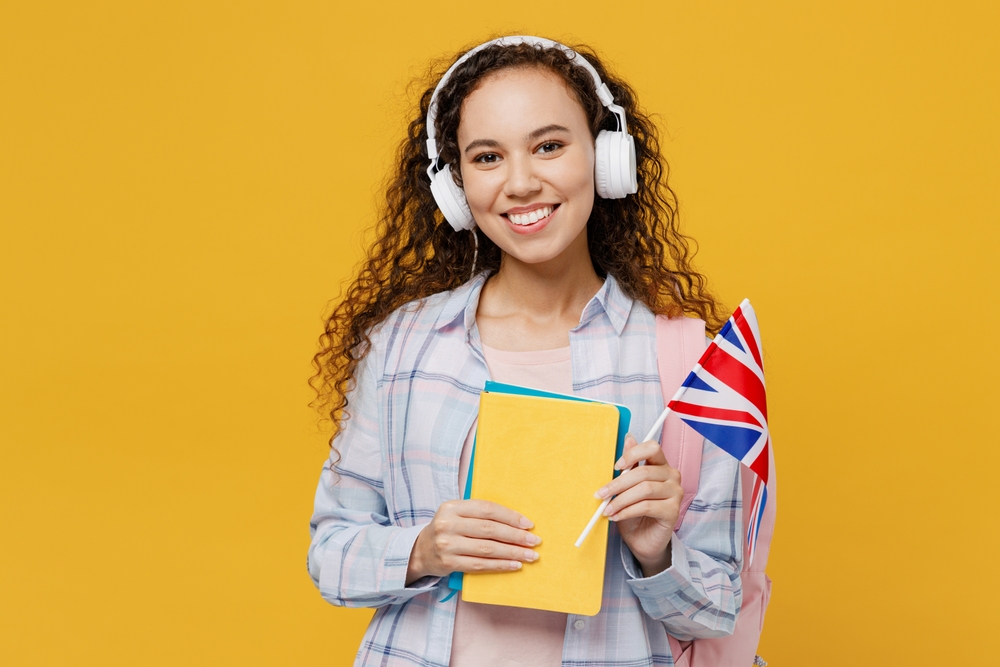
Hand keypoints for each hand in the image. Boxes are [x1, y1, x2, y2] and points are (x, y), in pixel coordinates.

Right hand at [405, 499, 540, 584]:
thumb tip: (516, 521)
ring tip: (530, 555)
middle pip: (489, 529)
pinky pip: (480, 565)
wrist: (420, 551)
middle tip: (534, 541)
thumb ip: (479, 514)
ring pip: (487, 549)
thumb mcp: (456, 514)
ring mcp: (447, 545)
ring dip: (512, 553)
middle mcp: (448, 524)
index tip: (528, 524)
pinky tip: (514, 565)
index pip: (487, 509)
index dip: (510, 516)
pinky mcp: (448, 563)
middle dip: (515, 536)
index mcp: (452, 507)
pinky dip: (500, 565)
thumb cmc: (447, 529)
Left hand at [594, 434, 682, 576]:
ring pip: (645, 489)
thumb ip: (629, 465)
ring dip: (621, 500)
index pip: (652, 448)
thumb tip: (628, 437)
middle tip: (601, 494)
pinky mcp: (673, 511)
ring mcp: (675, 493)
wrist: (641, 540)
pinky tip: (616, 516)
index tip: (616, 467)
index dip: (633, 454)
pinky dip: (627, 511)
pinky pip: (647, 506)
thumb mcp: (626, 487)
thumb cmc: (633, 512)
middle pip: (643, 472)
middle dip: (618, 484)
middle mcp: (672, 476)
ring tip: (607, 509)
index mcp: (661, 465)